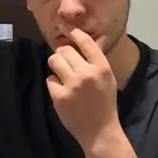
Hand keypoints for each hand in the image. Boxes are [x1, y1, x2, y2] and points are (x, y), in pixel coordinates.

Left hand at [47, 28, 119, 146]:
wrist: (100, 131)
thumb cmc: (104, 102)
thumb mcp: (107, 78)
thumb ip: (96, 60)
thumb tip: (89, 39)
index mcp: (102, 68)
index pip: (85, 42)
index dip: (73, 32)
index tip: (64, 26)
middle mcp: (87, 73)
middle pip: (65, 50)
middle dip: (63, 55)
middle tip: (66, 65)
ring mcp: (72, 85)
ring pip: (54, 61)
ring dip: (56, 67)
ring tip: (63, 76)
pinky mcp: (59, 96)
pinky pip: (50, 79)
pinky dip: (54, 84)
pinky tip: (63, 93)